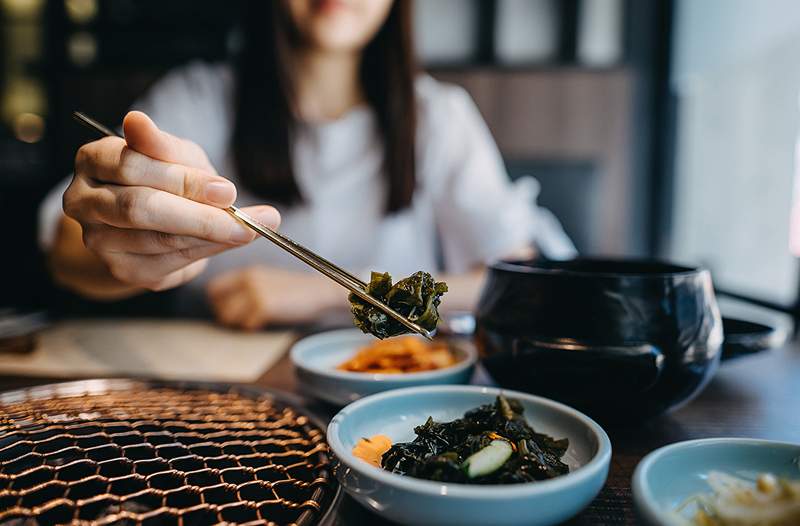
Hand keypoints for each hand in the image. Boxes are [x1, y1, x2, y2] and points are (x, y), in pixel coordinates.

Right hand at [63, 111, 279, 290]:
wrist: (153, 220)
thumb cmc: (164, 176)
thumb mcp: (173, 154)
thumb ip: (162, 144)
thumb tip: (137, 120)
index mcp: (93, 160)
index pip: (131, 166)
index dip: (182, 179)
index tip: (227, 190)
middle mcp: (84, 202)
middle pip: (139, 208)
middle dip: (199, 217)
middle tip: (244, 221)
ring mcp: (99, 239)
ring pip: (158, 240)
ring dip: (210, 237)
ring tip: (249, 231)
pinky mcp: (122, 268)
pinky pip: (168, 262)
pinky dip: (204, 251)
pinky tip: (227, 242)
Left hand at [207, 266, 342, 329]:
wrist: (319, 292)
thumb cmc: (295, 291)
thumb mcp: (267, 280)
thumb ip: (246, 287)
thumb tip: (225, 304)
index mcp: (247, 272)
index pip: (214, 288)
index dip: (218, 302)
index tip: (228, 310)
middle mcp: (248, 279)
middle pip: (217, 303)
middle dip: (226, 315)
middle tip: (240, 319)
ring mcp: (255, 292)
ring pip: (228, 316)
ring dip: (238, 323)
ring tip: (253, 321)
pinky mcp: (264, 306)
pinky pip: (246, 325)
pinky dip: (254, 328)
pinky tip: (265, 323)